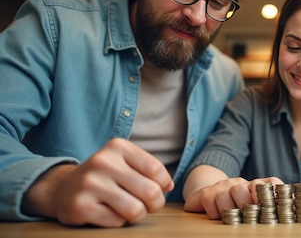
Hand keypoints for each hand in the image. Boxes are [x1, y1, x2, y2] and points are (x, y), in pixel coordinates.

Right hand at [23, 138, 173, 226]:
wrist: (62, 188)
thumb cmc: (105, 177)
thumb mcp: (125, 162)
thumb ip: (150, 170)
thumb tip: (169, 186)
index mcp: (117, 147)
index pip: (155, 169)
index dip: (163, 184)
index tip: (158, 188)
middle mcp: (102, 162)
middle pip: (150, 192)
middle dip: (155, 204)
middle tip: (148, 205)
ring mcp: (90, 184)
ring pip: (136, 210)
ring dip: (138, 215)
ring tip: (130, 209)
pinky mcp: (80, 206)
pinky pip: (116, 222)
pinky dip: (118, 221)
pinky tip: (108, 213)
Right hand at [184, 177, 282, 219]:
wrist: (206, 194)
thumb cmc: (236, 203)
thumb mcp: (255, 203)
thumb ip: (274, 206)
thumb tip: (295, 208)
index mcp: (255, 186)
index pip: (270, 183)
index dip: (274, 191)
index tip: (276, 204)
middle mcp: (239, 183)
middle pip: (245, 188)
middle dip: (247, 204)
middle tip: (250, 216)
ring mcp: (222, 187)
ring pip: (227, 194)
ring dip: (230, 210)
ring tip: (233, 219)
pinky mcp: (206, 194)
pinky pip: (210, 202)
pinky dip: (214, 213)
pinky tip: (217, 216)